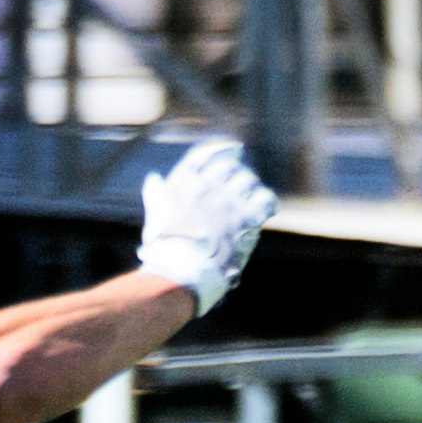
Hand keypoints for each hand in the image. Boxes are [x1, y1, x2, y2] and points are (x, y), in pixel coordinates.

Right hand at [135, 137, 277, 313]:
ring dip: (252, 188)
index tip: (234, 150)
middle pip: (230, 166)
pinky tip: (267, 210)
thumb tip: (154, 179)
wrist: (180, 272)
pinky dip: (267, 202)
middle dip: (238, 172)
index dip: (221, 150)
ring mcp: (227, 200)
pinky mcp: (245, 217)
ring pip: (248, 180)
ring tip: (253, 198)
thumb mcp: (155, 216)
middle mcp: (205, 186)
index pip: (203, 156)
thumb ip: (156, 195)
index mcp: (182, 183)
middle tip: (243, 181)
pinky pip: (264, 198)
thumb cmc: (164, 249)